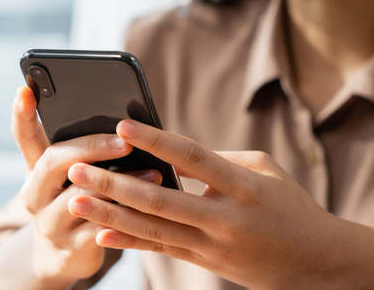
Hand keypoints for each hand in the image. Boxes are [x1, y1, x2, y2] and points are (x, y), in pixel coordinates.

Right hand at [12, 87, 156, 287]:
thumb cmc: (71, 202)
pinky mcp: (72, 249)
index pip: (24, 136)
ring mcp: (50, 223)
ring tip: (151, 173)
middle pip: (53, 162)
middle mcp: (35, 194)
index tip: (25, 90)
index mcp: (34, 169)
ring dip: (119, 184)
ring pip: (80, 198)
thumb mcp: (66, 176)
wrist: (59, 257)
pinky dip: (126, 217)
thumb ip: (81, 151)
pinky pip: (100, 230)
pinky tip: (149, 208)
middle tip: (123, 141)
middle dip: (90, 147)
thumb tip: (122, 120)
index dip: (22, 114)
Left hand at [66, 119, 373, 289]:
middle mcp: (224, 219)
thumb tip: (170, 151)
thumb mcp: (262, 171)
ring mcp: (211, 245)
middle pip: (159, 200)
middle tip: (77, 168)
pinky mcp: (203, 261)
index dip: (156, 141)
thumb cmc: (288, 205)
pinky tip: (99, 235)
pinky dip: (128, 243)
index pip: (193, 158)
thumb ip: (217, 159)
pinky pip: (160, 250)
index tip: (122, 126)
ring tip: (75, 200)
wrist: (313, 262)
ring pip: (151, 230)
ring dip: (109, 215)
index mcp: (243, 187)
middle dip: (113, 184)